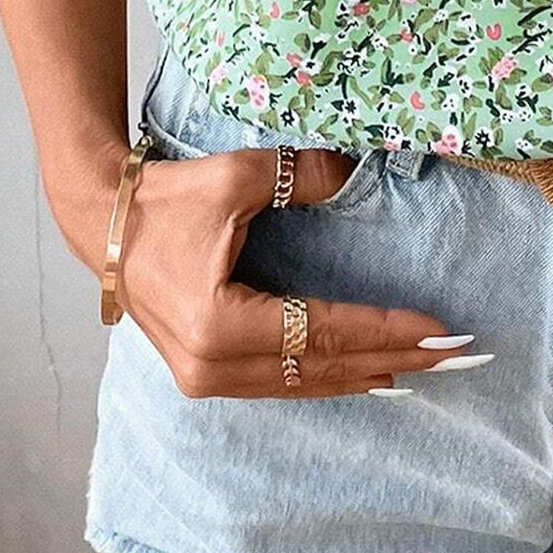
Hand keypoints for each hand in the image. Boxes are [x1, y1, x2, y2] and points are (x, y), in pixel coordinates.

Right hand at [53, 145, 473, 398]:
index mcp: (219, 323)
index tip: (437, 330)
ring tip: (420, 368)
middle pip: (321, 365)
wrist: (101, 224)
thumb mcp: (235, 176)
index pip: (324, 330)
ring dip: (364, 373)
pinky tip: (364, 376)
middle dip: (391, 358)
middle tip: (451, 356)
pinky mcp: (203, 374)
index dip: (385, 330)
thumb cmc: (166, 198)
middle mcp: (213, 365)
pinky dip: (326, 377)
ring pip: (304, 383)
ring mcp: (205, 378)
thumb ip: (302, 175)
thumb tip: (358, 169)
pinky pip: (281, 382)